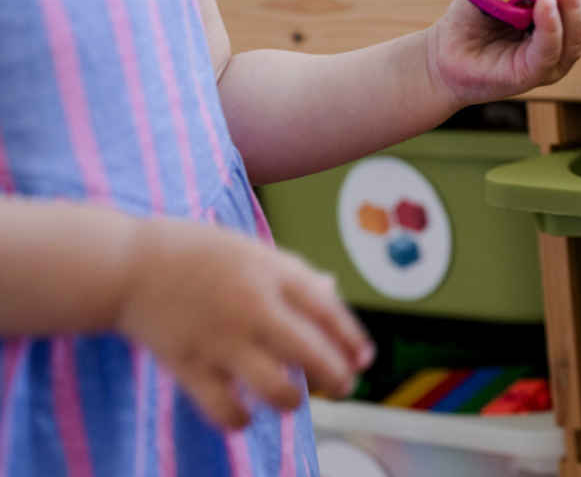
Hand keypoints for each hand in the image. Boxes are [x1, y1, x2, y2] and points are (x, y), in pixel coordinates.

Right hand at [116, 218, 372, 429]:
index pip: (329, 312)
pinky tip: (244, 413)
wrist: (126, 264)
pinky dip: (239, 419)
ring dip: (291, 399)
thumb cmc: (194, 254)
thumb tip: (333, 292)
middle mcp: (252, 307)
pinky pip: (224, 407)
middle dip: (336, 377)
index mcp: (272, 274)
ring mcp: (220, 339)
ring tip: (290, 397)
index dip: (352, 341)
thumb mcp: (252, 251)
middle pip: (312, 353)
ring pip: (276, 386)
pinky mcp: (188, 365)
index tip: (363, 360)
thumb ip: (294, 274)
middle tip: (341, 388)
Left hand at [425, 0, 580, 104]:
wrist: (444, 51)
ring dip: (574, 2)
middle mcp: (567, 43)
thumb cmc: (477, 15)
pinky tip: (545, 4)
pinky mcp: (531, 74)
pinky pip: (550, 50)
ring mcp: (552, 62)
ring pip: (579, 36)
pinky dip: (552, 26)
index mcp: (568, 22)